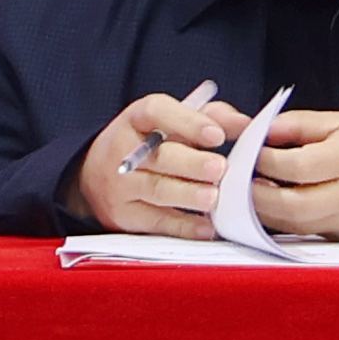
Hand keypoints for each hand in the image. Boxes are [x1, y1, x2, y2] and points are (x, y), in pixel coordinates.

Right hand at [75, 93, 245, 237]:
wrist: (93, 177)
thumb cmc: (148, 144)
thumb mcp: (171, 122)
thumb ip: (211, 117)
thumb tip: (245, 125)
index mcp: (136, 119)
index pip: (157, 112)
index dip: (188, 122)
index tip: (216, 135)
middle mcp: (124, 151)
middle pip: (159, 156)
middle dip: (191, 163)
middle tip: (219, 168)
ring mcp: (120, 186)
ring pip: (156, 190)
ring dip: (187, 195)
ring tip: (213, 197)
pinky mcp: (124, 216)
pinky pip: (155, 222)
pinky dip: (183, 226)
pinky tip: (205, 227)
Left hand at [243, 108, 338, 240]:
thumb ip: (299, 125)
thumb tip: (261, 132)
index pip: (300, 166)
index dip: (267, 162)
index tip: (250, 153)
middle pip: (295, 205)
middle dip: (258, 196)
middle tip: (238, 182)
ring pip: (297, 226)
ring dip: (267, 213)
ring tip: (252, 194)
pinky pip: (309, 234)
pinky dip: (286, 223)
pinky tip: (274, 207)